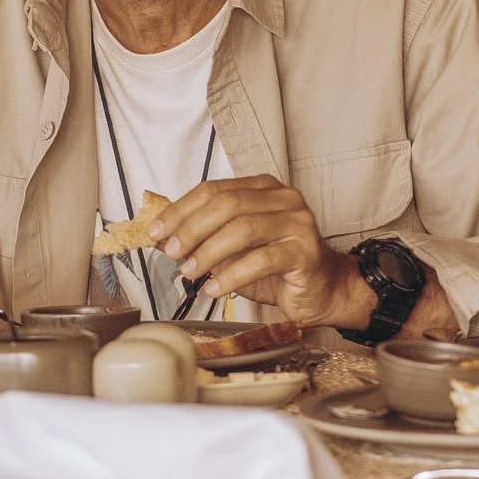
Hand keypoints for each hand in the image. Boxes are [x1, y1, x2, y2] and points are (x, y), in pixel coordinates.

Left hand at [149, 177, 374, 330]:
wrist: (322, 290)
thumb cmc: (276, 268)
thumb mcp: (235, 248)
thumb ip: (206, 237)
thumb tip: (161, 238)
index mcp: (263, 188)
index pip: (214, 189)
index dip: (180, 210)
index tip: (156, 232)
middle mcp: (283, 198)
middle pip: (227, 204)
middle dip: (191, 229)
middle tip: (170, 252)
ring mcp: (298, 222)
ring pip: (243, 228)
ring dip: (208, 252)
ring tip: (189, 272)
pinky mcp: (305, 252)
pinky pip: (262, 260)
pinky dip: (232, 275)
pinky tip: (216, 289)